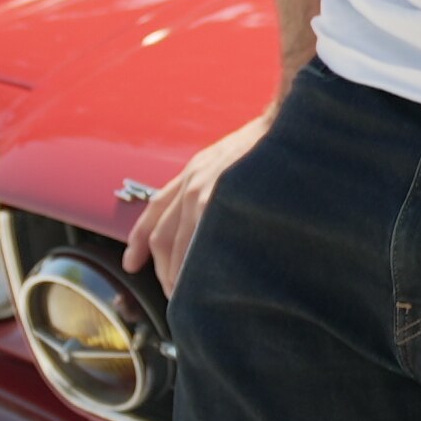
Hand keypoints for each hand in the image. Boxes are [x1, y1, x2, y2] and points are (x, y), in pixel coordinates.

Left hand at [121, 110, 270, 286]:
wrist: (289, 122)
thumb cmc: (270, 144)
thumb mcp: (231, 159)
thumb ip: (217, 185)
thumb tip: (213, 220)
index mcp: (193, 172)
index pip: (155, 210)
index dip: (138, 240)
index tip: (132, 264)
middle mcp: (192, 182)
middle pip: (161, 236)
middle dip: (163, 270)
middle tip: (174, 294)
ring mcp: (207, 191)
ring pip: (178, 245)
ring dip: (180, 276)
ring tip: (190, 298)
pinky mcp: (222, 200)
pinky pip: (201, 242)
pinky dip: (198, 265)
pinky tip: (208, 281)